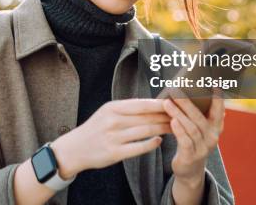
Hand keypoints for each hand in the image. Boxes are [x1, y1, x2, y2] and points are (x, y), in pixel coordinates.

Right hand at [51, 99, 170, 178]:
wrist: (74, 148)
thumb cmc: (95, 128)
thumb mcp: (107, 112)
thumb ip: (127, 108)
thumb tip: (152, 103)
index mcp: (112, 108)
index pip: (142, 104)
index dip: (160, 104)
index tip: (174, 103)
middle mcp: (113, 121)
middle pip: (146, 118)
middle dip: (165, 117)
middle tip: (180, 117)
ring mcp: (113, 137)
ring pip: (145, 132)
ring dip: (162, 129)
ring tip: (173, 128)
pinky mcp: (114, 153)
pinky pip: (138, 148)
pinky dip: (151, 144)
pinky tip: (159, 142)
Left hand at [162, 88, 224, 183]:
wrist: (189, 170)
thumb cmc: (192, 142)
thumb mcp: (199, 128)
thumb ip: (198, 113)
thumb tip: (185, 89)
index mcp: (216, 127)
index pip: (219, 110)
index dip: (217, 97)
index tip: (214, 82)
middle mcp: (212, 136)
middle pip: (200, 117)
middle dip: (187, 102)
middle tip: (176, 90)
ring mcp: (203, 147)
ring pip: (191, 128)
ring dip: (178, 114)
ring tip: (167, 103)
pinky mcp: (191, 156)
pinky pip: (185, 141)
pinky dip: (179, 130)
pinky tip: (172, 121)